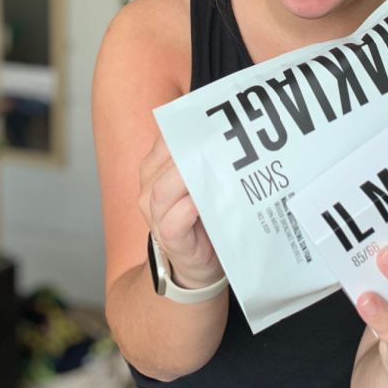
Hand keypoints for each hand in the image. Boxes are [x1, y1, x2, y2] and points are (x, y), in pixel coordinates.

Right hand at [138, 134, 223, 289]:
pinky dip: (188, 209)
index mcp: (157, 166)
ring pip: (164, 188)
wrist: (200, 264)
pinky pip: (172, 218)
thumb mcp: (206, 183)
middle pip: (168, 159)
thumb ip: (211, 159)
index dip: (194, 129)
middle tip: (227, 145)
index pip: (170, 137)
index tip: (221, 123)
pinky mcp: (166, 237)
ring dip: (191, 179)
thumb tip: (237, 130)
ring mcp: (154, 213)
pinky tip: (203, 203)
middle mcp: (150, 186)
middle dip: (197, 152)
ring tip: (218, 172)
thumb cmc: (204, 218)